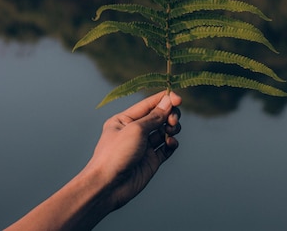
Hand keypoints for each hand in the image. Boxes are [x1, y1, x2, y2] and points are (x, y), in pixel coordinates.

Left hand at [85, 90, 181, 210]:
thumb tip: (168, 102)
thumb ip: (154, 116)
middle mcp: (135, 131)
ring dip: (172, 128)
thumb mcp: (136, 129)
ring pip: (164, 131)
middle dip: (169, 115)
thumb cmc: (116, 154)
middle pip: (159, 117)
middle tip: (173, 120)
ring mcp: (144, 146)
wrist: (108, 187)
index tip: (178, 99)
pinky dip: (172, 143)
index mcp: (125, 119)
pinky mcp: (151, 161)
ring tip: (171, 131)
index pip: (149, 104)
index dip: (165, 99)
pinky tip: (171, 143)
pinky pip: (166, 148)